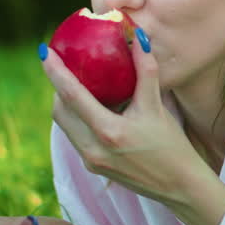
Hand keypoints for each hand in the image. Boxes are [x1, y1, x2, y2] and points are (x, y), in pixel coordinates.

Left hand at [41, 28, 224, 224]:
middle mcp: (93, 149)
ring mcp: (91, 161)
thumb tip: (138, 37)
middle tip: (63, 66)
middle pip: (60, 112)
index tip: (44, 51)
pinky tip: (93, 108)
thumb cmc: (172, 146)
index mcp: (107, 132)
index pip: (71, 95)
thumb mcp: (157, 106)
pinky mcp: (94, 168)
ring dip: (66, 104)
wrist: (180, 187)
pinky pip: (77, 137)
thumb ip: (146, 70)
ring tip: (78, 84)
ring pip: (66, 126)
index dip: (55, 71)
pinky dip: (79, 119)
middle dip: (57, 87)